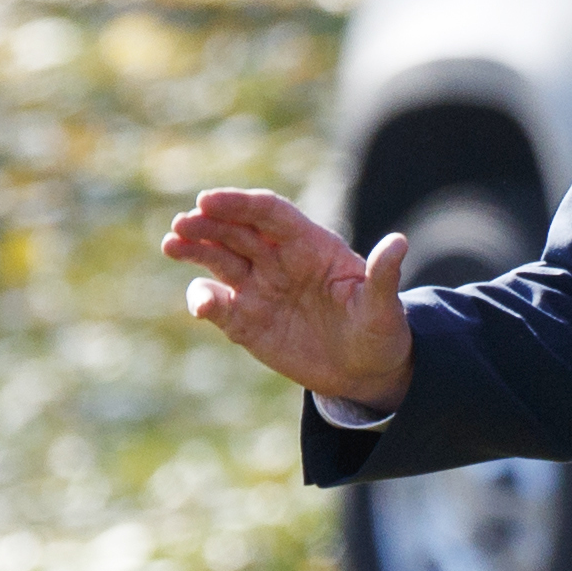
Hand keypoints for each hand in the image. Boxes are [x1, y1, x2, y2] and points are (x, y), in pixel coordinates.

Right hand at [162, 187, 414, 410]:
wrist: (366, 372)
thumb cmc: (380, 331)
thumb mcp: (384, 308)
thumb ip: (384, 276)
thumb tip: (399, 243)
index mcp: (312, 245)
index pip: (270, 213)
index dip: (240, 204)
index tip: (209, 199)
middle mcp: (281, 260)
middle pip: (238, 231)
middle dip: (209, 223)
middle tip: (182, 222)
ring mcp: (261, 288)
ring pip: (220, 260)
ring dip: (195, 250)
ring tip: (172, 243)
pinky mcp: (246, 320)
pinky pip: (218, 304)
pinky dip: (204, 299)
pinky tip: (201, 302)